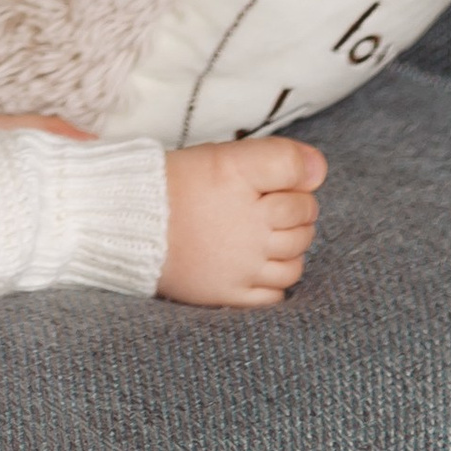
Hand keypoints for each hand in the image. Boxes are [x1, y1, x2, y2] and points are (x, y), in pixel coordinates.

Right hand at [158, 135, 325, 306]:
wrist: (129, 224)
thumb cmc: (177, 184)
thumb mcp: (224, 156)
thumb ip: (277, 158)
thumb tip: (321, 170)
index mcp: (243, 178)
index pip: (302, 177)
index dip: (297, 177)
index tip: (279, 179)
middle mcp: (249, 224)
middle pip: (304, 220)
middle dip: (296, 212)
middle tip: (268, 207)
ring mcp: (242, 264)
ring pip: (296, 260)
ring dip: (290, 248)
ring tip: (264, 237)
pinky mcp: (231, 293)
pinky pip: (276, 295)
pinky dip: (276, 282)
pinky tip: (259, 267)